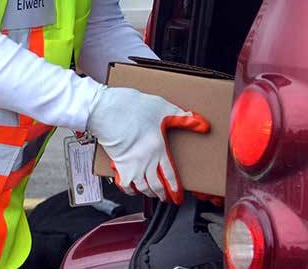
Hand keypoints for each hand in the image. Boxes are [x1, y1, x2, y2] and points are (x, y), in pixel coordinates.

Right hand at [87, 86, 209, 202]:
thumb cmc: (132, 108)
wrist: (105, 110)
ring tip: (154, 195)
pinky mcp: (118, 163)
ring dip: (150, 194)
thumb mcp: (163, 108)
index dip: (176, 190)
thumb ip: (183, 117)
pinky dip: (130, 190)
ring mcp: (131, 165)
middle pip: (157, 186)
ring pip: (142, 188)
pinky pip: (125, 185)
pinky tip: (133, 188)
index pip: (171, 176)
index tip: (178, 197)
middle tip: (168, 199)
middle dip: (164, 196)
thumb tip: (202, 123)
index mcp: (159, 149)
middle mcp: (146, 161)